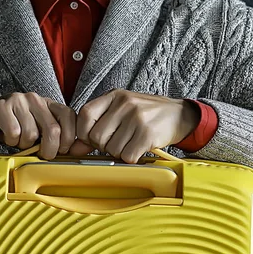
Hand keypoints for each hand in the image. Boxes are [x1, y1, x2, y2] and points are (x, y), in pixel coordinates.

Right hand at [0, 92, 76, 159]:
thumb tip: (71, 152)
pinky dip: (11, 141)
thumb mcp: (38, 128)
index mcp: (47, 103)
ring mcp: (19, 101)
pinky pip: (14, 133)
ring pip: (31, 134)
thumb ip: (54, 135)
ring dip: (24, 145)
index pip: (68, 116)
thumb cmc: (16, 125)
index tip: (62, 150)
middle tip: (42, 155)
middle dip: (49, 149)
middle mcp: (35, 99)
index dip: (68, 137)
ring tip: (19, 139)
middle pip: (52, 129)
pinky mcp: (2, 107)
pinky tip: (7, 135)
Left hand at [68, 90, 199, 163]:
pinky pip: (128, 156)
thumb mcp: (121, 110)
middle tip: (116, 142)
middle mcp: (124, 104)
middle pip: (96, 136)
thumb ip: (97, 125)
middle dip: (103, 146)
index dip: (84, 132)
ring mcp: (136, 117)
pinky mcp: (147, 133)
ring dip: (119, 152)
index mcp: (114, 95)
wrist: (178, 114)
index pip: (85, 114)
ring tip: (130, 143)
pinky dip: (131, 158)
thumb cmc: (145, 113)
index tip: (92, 139)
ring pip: (112, 149)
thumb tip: (75, 149)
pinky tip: (138, 149)